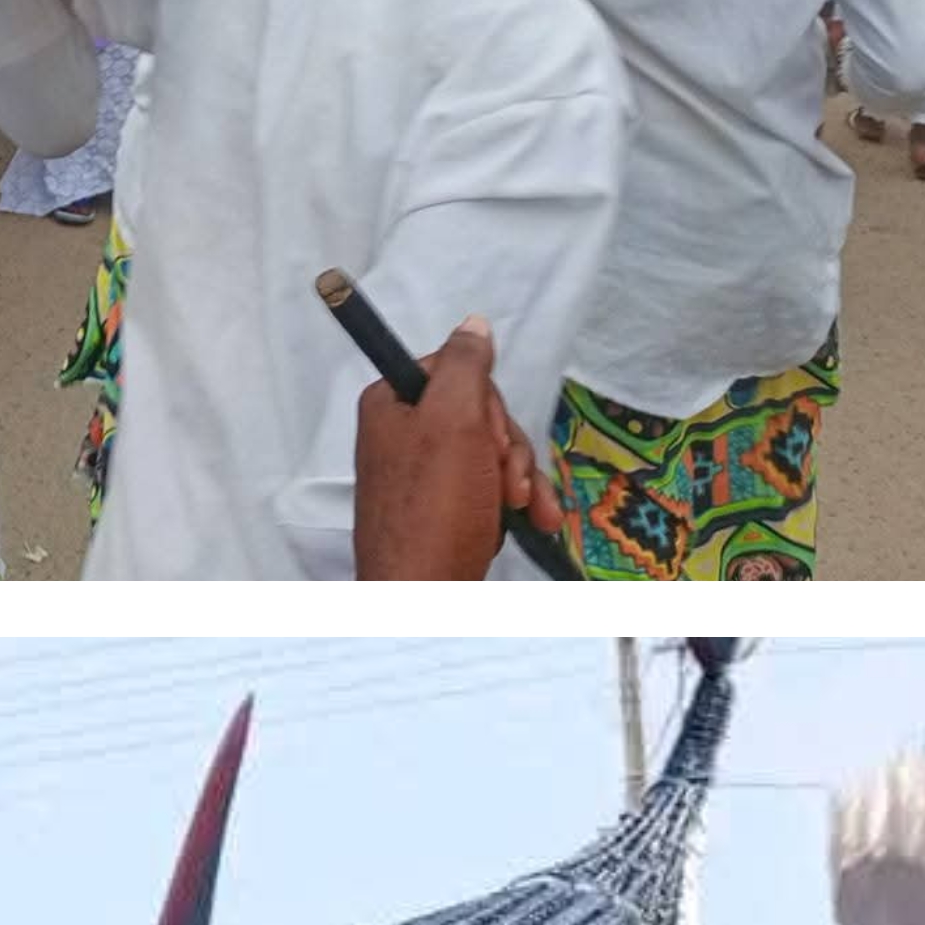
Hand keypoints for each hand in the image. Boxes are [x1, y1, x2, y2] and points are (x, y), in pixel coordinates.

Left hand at [351, 318, 564, 581]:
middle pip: (482, 414)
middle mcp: (404, 436)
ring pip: (496, 453)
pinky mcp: (446, 510)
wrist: (426, 599)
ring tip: (520, 509)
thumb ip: (465, 366)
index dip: (488, 404)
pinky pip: (493, 489)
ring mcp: (426, 476)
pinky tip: (532, 522)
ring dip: (520, 479)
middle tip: (504, 481)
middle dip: (509, 448)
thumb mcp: (453, 421)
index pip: (457, 371)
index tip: (490, 437)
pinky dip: (518, 504)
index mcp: (392, 405)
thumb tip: (473, 326)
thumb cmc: (434, 513)